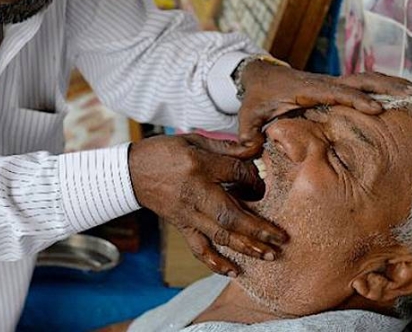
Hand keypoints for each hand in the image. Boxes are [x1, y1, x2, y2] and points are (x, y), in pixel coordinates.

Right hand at [128, 133, 286, 276]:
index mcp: (198, 165)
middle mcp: (194, 192)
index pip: (235, 174)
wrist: (130, 172)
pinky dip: (215, 262)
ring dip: (246, 246)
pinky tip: (234, 270)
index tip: (264, 183)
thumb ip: (226, 147)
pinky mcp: (182, 226)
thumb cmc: (163, 152)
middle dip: (258, 228)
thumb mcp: (194, 140)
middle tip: (281, 237)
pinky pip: (199, 248)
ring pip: (219, 234)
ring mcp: (187, 213)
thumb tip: (256, 148)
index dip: (255, 179)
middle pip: (231, 213)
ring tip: (269, 255)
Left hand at [237, 64, 411, 150]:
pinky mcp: (337, 87)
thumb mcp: (248, 117)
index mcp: (305, 89)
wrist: (259, 77)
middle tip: (411, 95)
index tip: (376, 109)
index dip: (355, 100)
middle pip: (358, 80)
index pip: (334, 92)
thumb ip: (248, 135)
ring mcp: (332, 83)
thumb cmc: (256, 99)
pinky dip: (385, 86)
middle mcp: (323, 83)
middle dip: (383, 87)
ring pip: (365, 79)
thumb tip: (248, 150)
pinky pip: (364, 84)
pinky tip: (406, 93)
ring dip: (390, 83)